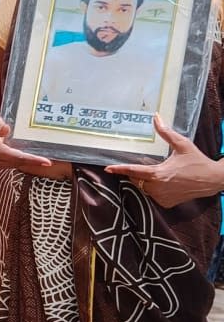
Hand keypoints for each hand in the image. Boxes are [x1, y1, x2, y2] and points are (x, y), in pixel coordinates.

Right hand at [0, 112, 69, 178]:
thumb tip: (5, 131)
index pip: (15, 157)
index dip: (31, 159)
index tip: (45, 162)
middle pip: (16, 163)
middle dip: (31, 162)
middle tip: (47, 162)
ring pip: (12, 165)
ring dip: (25, 163)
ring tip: (39, 161)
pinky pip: (8, 166)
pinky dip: (17, 163)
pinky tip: (26, 159)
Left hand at [105, 113, 223, 207]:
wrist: (212, 180)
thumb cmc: (197, 161)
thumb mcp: (182, 144)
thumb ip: (166, 132)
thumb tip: (155, 117)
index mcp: (158, 174)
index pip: (133, 171)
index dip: (119, 169)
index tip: (107, 169)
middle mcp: (157, 188)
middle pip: (137, 180)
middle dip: (137, 173)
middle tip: (149, 165)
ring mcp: (161, 198)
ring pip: (145, 189)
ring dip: (147, 181)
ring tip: (162, 173)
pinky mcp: (166, 204)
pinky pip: (154, 196)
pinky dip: (155, 189)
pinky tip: (167, 182)